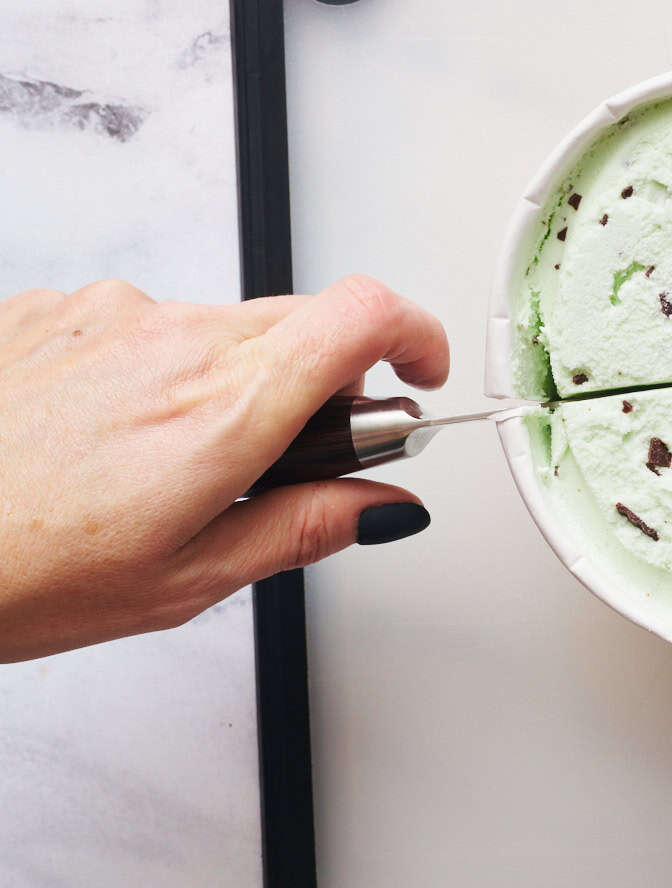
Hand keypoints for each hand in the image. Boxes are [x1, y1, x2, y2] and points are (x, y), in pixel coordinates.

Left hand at [0, 275, 448, 661]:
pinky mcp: (51, 308)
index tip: (415, 376)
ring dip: (224, 383)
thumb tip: (385, 506)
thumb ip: (306, 526)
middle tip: (280, 463)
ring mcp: (108, 313)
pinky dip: (146, 374)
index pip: (367, 314)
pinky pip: (140, 325)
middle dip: (319, 385)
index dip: (415, 335)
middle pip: (301, 323)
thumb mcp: (187, 579)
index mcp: (225, 408)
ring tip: (156, 469)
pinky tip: (97, 442)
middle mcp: (173, 338)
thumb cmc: (18, 571)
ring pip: (220, 327)